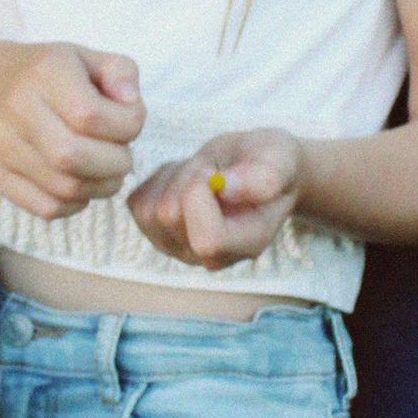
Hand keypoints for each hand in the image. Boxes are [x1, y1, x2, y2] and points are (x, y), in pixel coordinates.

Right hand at [0, 43, 144, 217]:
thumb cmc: (48, 74)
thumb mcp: (87, 57)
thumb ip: (121, 72)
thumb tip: (131, 104)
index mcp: (44, 73)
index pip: (92, 115)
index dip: (128, 126)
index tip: (131, 121)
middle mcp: (17, 109)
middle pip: (73, 156)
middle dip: (116, 163)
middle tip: (123, 154)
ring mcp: (3, 147)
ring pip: (64, 188)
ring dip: (102, 187)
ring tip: (107, 170)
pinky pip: (47, 207)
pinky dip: (76, 204)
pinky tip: (82, 184)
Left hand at [129, 130, 305, 267]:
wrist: (254, 166)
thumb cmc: (270, 163)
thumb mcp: (279, 159)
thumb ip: (263, 176)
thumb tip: (226, 188)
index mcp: (246, 244)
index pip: (207, 240)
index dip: (200, 196)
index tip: (215, 171)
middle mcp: (210, 258)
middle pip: (170, 216)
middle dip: (187, 179)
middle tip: (213, 168)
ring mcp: (179, 248)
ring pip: (150, 211)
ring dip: (172, 179)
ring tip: (201, 173)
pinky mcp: (155, 233)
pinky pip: (137, 203)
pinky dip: (157, 181)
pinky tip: (184, 179)